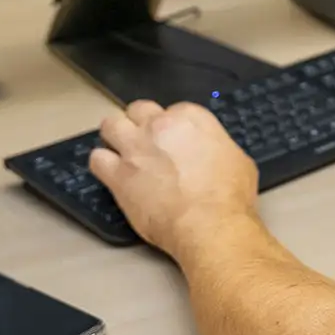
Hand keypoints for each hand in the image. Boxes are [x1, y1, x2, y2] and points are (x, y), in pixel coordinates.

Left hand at [89, 100, 258, 259]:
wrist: (210, 224)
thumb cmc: (227, 197)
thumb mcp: (237, 159)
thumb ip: (216, 147)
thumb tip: (211, 153)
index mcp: (190, 118)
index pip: (171, 110)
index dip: (170, 127)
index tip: (172, 141)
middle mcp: (159, 126)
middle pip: (137, 110)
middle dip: (139, 123)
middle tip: (144, 141)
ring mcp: (135, 148)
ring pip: (110, 125)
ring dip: (114, 136)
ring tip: (120, 151)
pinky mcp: (118, 175)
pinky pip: (97, 160)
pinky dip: (102, 164)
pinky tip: (110, 173)